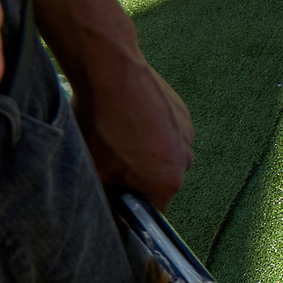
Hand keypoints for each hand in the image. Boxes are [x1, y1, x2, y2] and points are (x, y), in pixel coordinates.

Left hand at [71, 52, 194, 208]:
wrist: (112, 75)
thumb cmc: (103, 124)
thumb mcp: (96, 170)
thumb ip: (108, 195)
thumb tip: (108, 204)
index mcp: (167, 182)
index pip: (154, 208)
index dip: (132, 201)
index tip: (116, 189)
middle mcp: (185, 161)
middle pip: (162, 179)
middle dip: (140, 174)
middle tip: (113, 157)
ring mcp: (187, 135)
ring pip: (165, 154)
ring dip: (148, 149)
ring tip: (120, 132)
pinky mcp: (183, 112)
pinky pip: (168, 131)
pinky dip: (152, 128)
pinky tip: (130, 116)